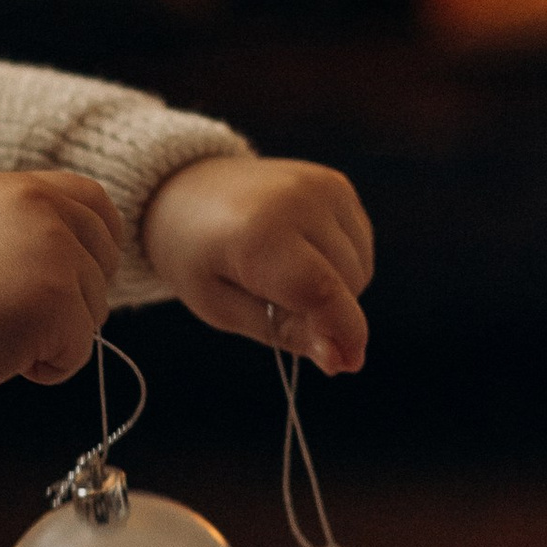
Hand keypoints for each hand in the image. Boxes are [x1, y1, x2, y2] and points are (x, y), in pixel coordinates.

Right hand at [0, 171, 121, 396]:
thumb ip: (20, 231)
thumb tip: (72, 260)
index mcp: (20, 189)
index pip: (95, 202)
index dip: (100, 242)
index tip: (82, 274)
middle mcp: (44, 210)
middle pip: (102, 261)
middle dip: (76, 297)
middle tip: (21, 316)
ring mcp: (56, 254)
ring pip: (93, 310)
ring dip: (55, 335)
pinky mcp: (58, 302)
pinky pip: (79, 350)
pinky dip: (48, 367)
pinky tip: (3, 354)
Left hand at [142, 155, 372, 374]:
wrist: (185, 191)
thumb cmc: (196, 255)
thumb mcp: (222, 308)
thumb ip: (284, 333)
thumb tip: (341, 359)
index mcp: (257, 235)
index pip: (321, 292)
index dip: (342, 333)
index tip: (348, 364)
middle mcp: (297, 201)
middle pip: (347, 284)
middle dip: (327, 312)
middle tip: (277, 304)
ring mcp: (321, 186)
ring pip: (361, 266)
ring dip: (337, 288)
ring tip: (283, 274)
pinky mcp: (335, 182)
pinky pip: (361, 243)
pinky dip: (340, 261)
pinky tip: (302, 253)